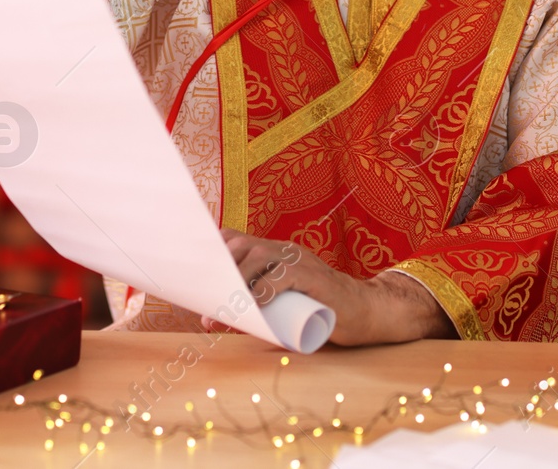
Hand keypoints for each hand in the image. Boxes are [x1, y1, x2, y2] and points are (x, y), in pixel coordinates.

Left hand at [206, 228, 454, 345]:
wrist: (367, 313)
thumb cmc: (320, 311)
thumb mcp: (281, 305)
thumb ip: (253, 306)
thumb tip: (212, 319)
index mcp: (275, 252)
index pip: (236, 239)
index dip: (212, 252)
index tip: (190, 274)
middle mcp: (285, 250)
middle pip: (241, 246)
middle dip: (217, 272)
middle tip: (200, 301)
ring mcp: (300, 260)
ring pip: (257, 258)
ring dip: (234, 285)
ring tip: (219, 312)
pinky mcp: (314, 277)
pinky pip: (282, 277)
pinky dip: (263, 291)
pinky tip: (251, 306)